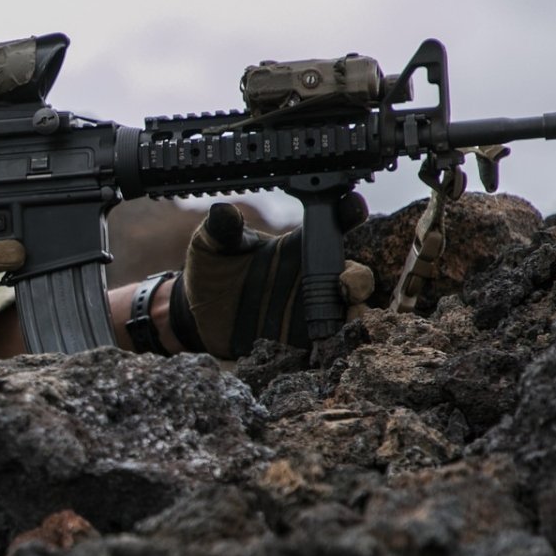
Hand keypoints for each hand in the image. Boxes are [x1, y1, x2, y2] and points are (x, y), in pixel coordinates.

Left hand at [178, 199, 374, 358]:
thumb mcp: (210, 246)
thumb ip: (220, 229)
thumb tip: (223, 211)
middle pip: (356, 276)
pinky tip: (328, 347)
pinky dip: (338, 346)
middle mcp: (312, 280)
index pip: (330, 227)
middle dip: (358, 280)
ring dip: (356, 315)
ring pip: (352, 313)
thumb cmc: (210, 273)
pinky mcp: (304, 343)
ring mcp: (311, 313)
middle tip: (344, 285)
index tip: (353, 208)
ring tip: (346, 319)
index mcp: (297, 249)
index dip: (349, 213)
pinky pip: (331, 346)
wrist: (196, 316)